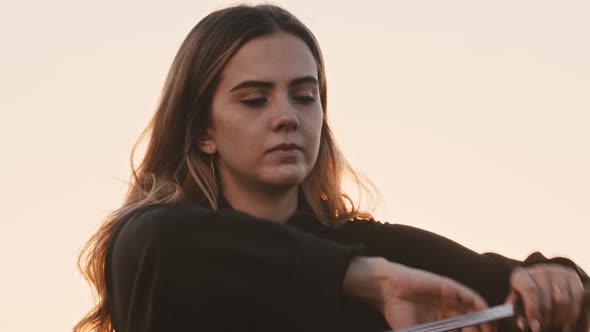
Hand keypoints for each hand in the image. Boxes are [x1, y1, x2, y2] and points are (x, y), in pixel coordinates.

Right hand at [343, 257, 494, 331]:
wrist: (387, 291)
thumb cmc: (397, 313)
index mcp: (441, 323)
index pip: (462, 331)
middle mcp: (448, 311)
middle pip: (471, 321)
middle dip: (480, 330)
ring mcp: (449, 299)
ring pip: (473, 308)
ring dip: (483, 318)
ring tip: (489, 327)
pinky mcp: (448, 287)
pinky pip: (468, 294)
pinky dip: (478, 302)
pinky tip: (483, 310)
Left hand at [507, 264, 585, 331]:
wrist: (540, 279)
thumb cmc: (525, 294)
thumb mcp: (517, 301)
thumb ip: (517, 311)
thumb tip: (523, 324)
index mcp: (521, 275)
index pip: (530, 291)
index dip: (533, 310)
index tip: (535, 327)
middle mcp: (539, 270)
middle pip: (547, 297)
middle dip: (546, 318)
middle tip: (544, 328)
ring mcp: (557, 271)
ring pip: (563, 299)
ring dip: (559, 317)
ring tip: (554, 325)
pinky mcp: (571, 275)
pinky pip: (576, 296)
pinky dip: (572, 314)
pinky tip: (566, 324)